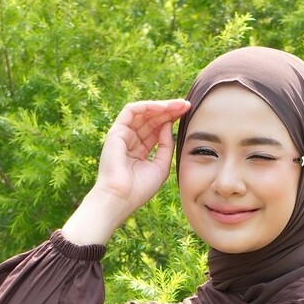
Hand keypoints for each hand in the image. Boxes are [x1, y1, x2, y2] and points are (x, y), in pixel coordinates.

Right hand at [62, 99, 189, 245]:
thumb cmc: (139, 189)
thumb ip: (166, 146)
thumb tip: (169, 125)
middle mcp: (131, 141)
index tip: (187, 114)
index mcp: (140, 150)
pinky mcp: (116, 131)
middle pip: (151, 119)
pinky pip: (131, 111)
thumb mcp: (161, 166)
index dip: (172, 120)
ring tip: (178, 104)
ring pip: (143, 113)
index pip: (157, 130)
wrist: (121, 198)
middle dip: (169, 111)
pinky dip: (147, 106)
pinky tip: (163, 107)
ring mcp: (122, 135)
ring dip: (161, 106)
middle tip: (186, 105)